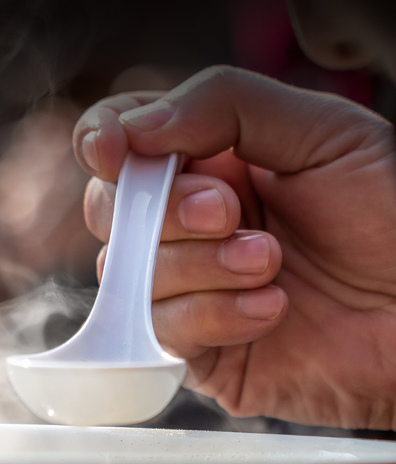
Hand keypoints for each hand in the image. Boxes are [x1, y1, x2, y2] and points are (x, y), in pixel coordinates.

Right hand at [78, 66, 395, 429]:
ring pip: (128, 273)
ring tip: (270, 264)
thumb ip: (226, 105)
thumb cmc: (394, 220)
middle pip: (111, 209)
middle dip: (165, 211)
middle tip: (228, 212)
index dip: (104, 141)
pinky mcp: (196, 350)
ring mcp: (187, 289)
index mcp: (212, 162)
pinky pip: (160, 330)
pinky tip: (270, 309)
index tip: (114, 149)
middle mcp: (189, 226)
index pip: (124, 141)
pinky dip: (214, 316)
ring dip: (201, 267)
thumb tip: (135, 129)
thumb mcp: (324, 133)